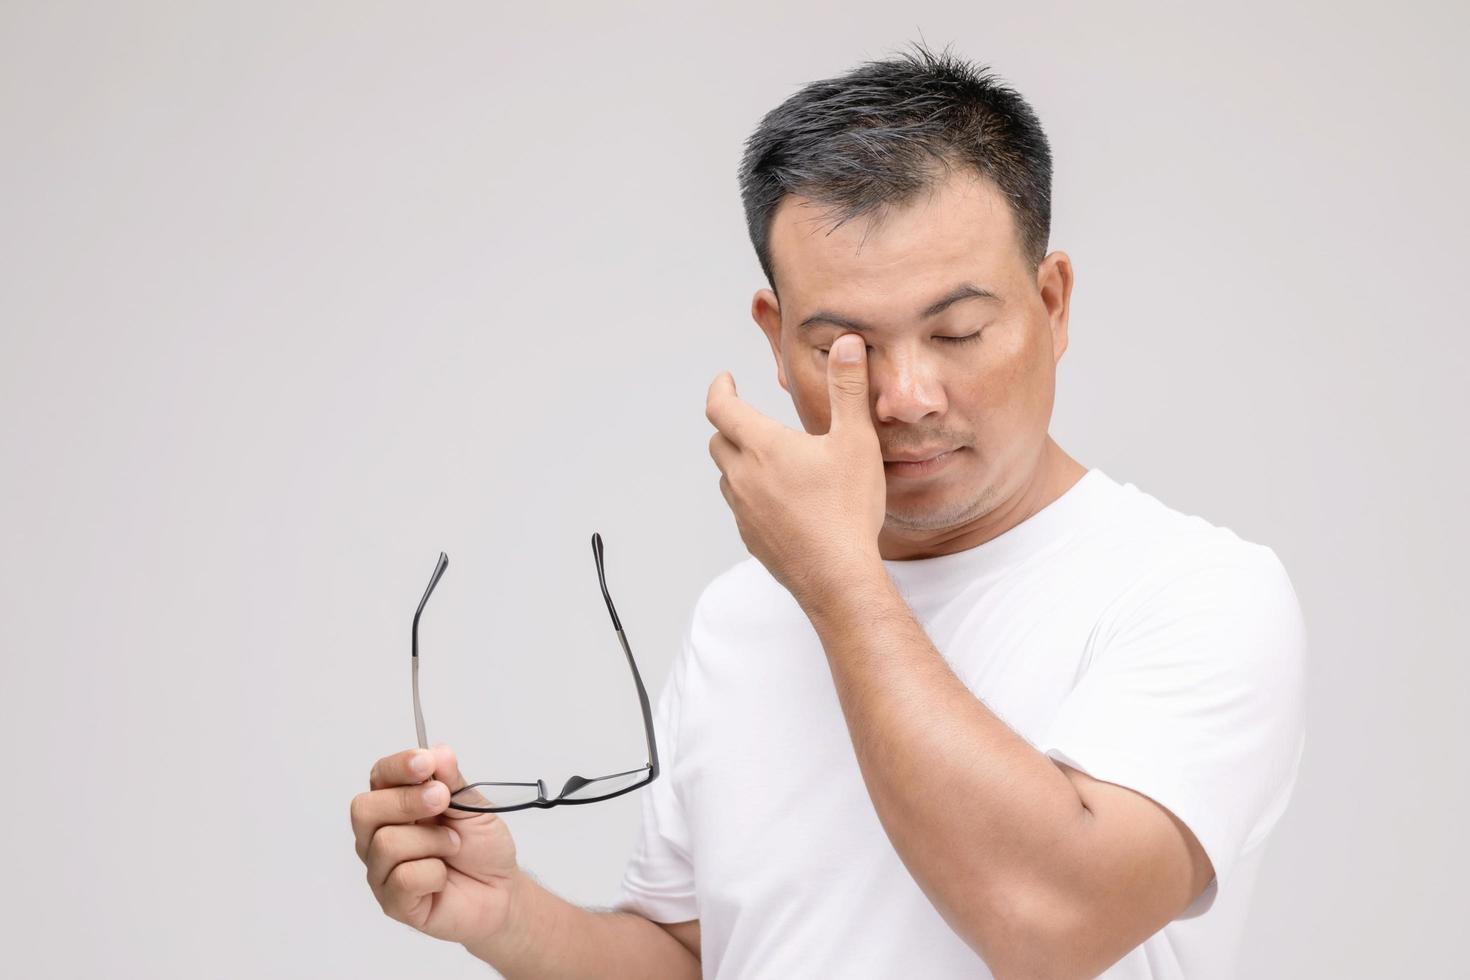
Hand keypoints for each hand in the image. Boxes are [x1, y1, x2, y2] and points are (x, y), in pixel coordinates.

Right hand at [350, 744, 520, 944]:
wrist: (501, 890)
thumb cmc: (482, 847)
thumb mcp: (474, 806)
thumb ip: (453, 780)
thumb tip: (438, 752)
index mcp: (396, 804)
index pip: (379, 777)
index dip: (398, 767)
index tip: (425, 762)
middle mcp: (379, 835)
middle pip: (365, 809)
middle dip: (407, 801)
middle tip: (443, 801)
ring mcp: (382, 870)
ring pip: (386, 843)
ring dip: (432, 841)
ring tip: (453, 846)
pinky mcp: (392, 902)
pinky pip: (402, 879)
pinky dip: (434, 874)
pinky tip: (443, 877)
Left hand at [706, 332, 885, 603]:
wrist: (838, 577)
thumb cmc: (848, 510)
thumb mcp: (856, 440)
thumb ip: (848, 388)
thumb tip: (845, 342)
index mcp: (762, 446)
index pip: (721, 407)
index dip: (719, 388)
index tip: (725, 379)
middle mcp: (743, 476)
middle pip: (718, 441)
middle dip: (730, 424)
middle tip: (748, 418)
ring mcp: (742, 510)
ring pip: (726, 476)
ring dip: (738, 462)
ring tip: (767, 461)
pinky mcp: (749, 538)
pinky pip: (739, 507)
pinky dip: (750, 495)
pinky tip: (778, 501)